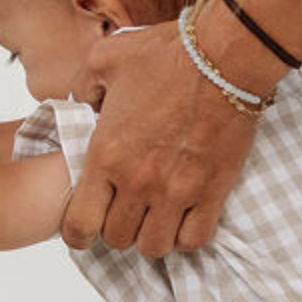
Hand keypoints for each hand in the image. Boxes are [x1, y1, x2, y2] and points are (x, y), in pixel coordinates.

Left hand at [62, 21, 260, 256]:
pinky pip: (194, 239)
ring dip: (151, 234)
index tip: (88, 219)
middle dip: (117, 228)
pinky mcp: (212, 192)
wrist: (223, 56)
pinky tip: (184, 215)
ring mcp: (176, 191)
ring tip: (154, 214)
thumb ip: (82, 88)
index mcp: (105, 154)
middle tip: (125, 208)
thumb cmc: (166, 54)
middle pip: (117, 239)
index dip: (78, 230)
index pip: (79, 224)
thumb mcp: (103, 59)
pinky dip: (186, 234)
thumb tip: (81, 107)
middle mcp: (137, 180)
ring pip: (154, 247)